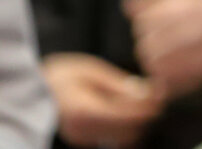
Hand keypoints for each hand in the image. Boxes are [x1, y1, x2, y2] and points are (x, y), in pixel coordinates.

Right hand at [42, 52, 164, 147]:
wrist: (30, 94)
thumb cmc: (59, 77)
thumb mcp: (89, 71)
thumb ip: (118, 84)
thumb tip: (146, 92)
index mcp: (88, 112)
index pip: (133, 116)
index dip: (153, 105)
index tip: (163, 91)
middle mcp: (86, 131)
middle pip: (133, 131)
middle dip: (149, 115)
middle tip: (158, 96)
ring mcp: (84, 139)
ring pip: (126, 138)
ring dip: (140, 122)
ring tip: (145, 101)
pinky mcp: (85, 140)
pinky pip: (115, 137)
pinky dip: (128, 125)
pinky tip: (129, 109)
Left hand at [122, 0, 201, 97]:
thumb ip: (154, 0)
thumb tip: (126, 4)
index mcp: (189, 7)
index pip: (144, 22)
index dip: (145, 25)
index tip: (155, 26)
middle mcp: (196, 28)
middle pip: (147, 46)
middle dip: (148, 47)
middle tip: (158, 46)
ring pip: (157, 66)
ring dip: (154, 65)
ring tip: (165, 59)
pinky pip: (173, 83)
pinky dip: (167, 82)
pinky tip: (172, 74)